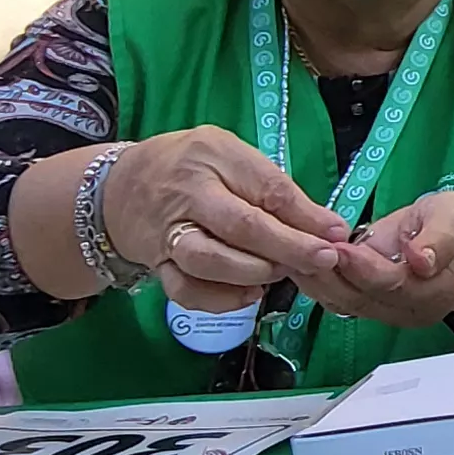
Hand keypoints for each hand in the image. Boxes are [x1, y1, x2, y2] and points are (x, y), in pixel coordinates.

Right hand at [95, 128, 354, 313]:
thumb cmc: (189, 167)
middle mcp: (188, 193)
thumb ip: (274, 189)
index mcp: (214, 155)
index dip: (306, 216)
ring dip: (254, 273)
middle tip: (322, 261)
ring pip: (209, 260)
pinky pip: (186, 290)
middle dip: (288, 248)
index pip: (266, 187)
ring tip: (281, 273)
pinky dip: (221, 299)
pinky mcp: (156, 264)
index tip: (336, 235)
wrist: (117, 186)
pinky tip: (248, 295)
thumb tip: (329, 227)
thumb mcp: (231, 157)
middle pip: (241, 226)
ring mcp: (167, 231)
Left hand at [305, 190, 453, 328]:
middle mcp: (409, 309)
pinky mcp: (375, 303)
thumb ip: (439, 240)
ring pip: (346, 302)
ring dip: (317, 281)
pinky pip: (343, 298)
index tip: (340, 248)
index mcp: (435, 290)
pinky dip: (319, 282)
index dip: (364, 268)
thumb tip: (419, 261)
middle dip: (328, 275)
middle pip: (361, 298)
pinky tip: (298, 263)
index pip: (392, 284)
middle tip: (299, 249)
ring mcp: (390, 311)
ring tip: (290, 254)